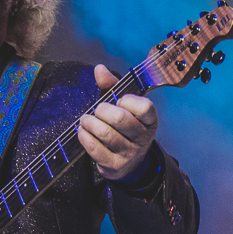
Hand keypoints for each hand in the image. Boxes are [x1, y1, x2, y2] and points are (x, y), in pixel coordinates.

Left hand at [79, 64, 158, 180]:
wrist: (129, 163)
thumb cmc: (124, 128)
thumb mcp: (123, 107)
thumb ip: (112, 86)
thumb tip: (99, 69)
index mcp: (150, 121)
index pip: (144, 107)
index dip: (128, 100)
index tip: (119, 101)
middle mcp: (143, 138)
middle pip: (120, 119)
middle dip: (102, 110)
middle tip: (97, 110)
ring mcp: (129, 153)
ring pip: (105, 133)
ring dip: (89, 122)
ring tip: (85, 120)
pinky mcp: (114, 165)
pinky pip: (94, 148)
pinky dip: (84, 136)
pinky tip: (83, 131)